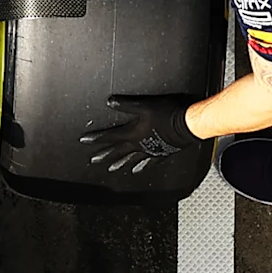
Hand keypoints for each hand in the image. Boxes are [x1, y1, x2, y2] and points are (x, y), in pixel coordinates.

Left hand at [78, 95, 199, 173]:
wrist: (187, 126)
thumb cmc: (167, 115)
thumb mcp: (144, 106)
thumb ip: (126, 105)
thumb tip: (110, 102)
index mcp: (133, 133)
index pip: (110, 136)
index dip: (96, 138)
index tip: (84, 140)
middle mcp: (139, 144)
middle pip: (117, 150)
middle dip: (105, 154)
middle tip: (94, 160)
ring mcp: (149, 150)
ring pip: (130, 159)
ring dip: (120, 163)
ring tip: (111, 168)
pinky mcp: (160, 153)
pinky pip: (148, 163)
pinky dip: (141, 167)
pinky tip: (137, 170)